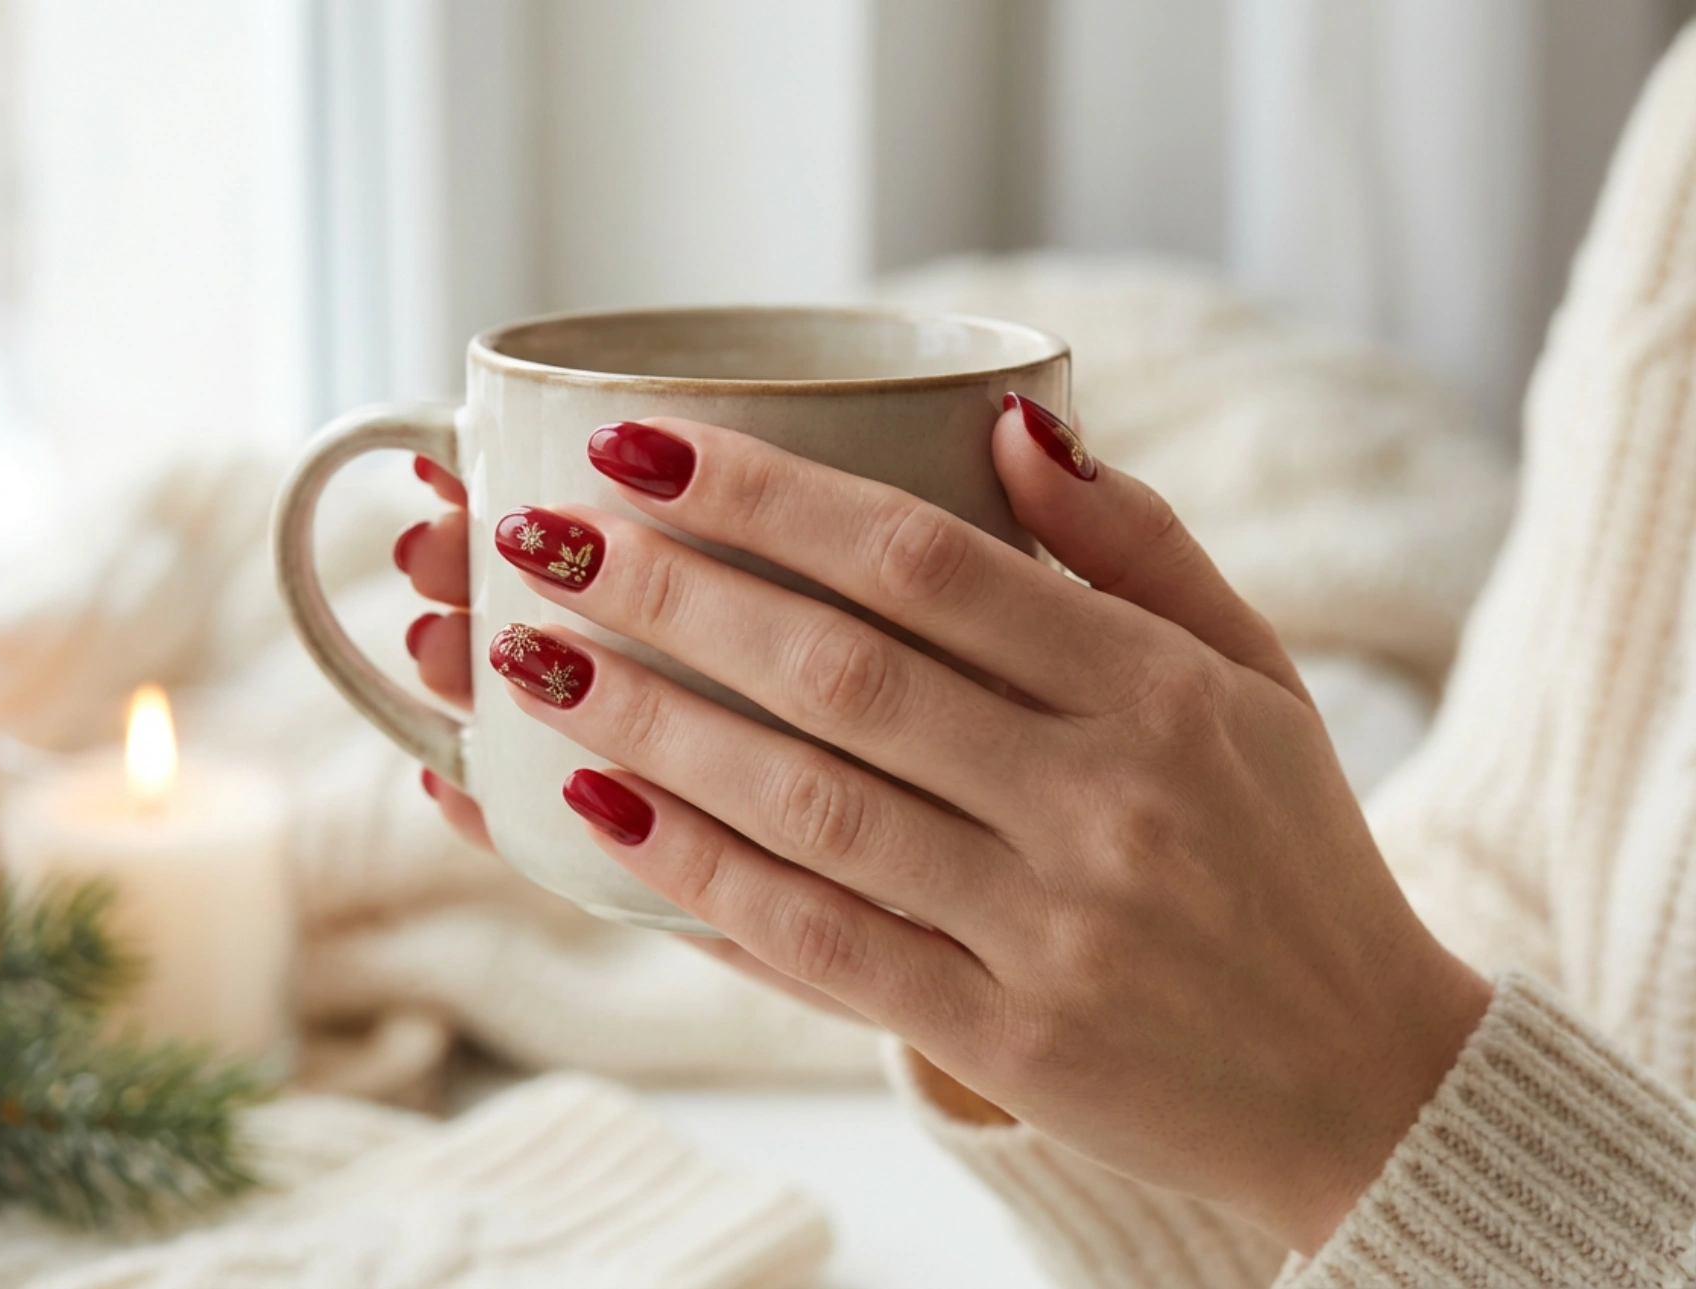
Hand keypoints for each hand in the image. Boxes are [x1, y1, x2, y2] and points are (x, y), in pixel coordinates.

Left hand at [396, 404, 1489, 1252]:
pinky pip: (822, 944)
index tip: (638, 447)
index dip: (766, 496)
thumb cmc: (1292, 855)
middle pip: (841, 672)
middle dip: (669, 595)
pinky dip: (698, 877)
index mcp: (1157, 691)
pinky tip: (597, 814)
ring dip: (652, 726)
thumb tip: (1015, 419)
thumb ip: (1139, 546)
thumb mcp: (1254, 678)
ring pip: (809, 806)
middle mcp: (1101, 801)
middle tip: (538, 542)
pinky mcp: (1004, 1038)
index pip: (927, 562)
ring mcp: (1048, 929)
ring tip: (527, 663)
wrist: (1365, 1081)